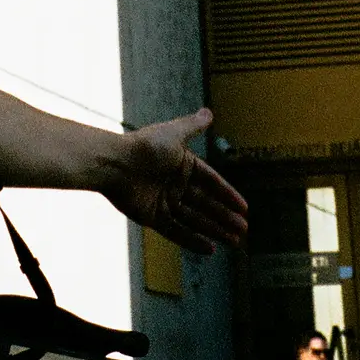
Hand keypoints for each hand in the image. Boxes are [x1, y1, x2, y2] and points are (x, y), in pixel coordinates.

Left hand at [103, 108, 246, 253]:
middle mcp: (174, 184)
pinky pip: (176, 231)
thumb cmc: (146, 146)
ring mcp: (163, 202)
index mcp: (182, 165)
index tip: (244, 208)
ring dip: (214, 230)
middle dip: (225, 217)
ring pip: (194, 220)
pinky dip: (192, 241)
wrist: (115, 164)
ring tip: (235, 242)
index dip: (227, 195)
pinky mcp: (151, 217)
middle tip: (244, 230)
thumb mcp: (174, 133)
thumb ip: (193, 126)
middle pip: (205, 204)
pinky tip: (210, 249)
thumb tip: (210, 111)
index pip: (211, 182)